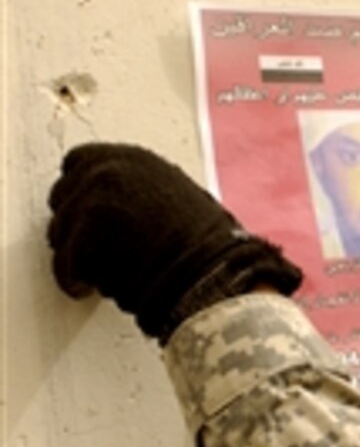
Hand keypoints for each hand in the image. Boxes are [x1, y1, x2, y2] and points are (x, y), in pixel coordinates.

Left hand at [47, 143, 301, 342]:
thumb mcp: (181, 203)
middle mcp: (114, 164)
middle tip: (87, 253)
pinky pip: (64, 257)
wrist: (213, 268)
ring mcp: (98, 188)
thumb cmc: (210, 248)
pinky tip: (84, 287)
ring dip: (73, 253)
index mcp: (137, 159)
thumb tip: (124, 216)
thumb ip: (145, 198)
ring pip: (60, 228)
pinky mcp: (89, 219)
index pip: (79, 162)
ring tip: (92, 274)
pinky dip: (71, 277)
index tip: (83, 220)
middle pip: (63, 195)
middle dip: (73, 226)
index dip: (79, 196)